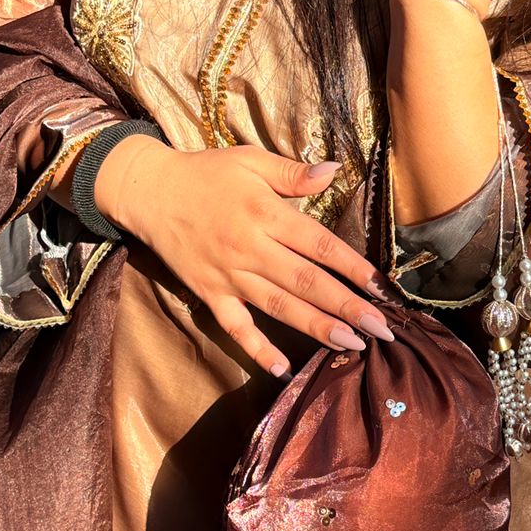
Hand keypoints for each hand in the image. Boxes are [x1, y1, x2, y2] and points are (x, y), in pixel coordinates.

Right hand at [93, 136, 393, 377]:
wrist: (148, 192)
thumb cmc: (206, 172)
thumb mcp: (250, 160)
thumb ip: (292, 172)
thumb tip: (334, 171)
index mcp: (265, 214)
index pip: (318, 245)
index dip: (352, 266)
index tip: (380, 286)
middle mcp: (250, 249)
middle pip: (306, 282)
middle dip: (347, 306)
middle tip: (382, 329)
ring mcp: (229, 275)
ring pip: (279, 307)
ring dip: (316, 327)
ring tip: (351, 344)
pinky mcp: (209, 294)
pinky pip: (235, 326)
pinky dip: (256, 348)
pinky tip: (282, 369)